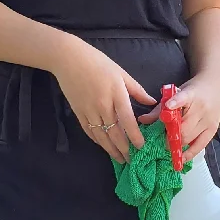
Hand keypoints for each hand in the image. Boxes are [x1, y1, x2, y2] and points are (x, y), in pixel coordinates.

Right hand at [52, 37, 153, 162]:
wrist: (68, 60)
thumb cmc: (97, 62)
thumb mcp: (121, 73)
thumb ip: (136, 89)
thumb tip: (151, 101)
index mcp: (116, 94)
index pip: (128, 121)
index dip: (135, 136)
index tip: (142, 147)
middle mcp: (103, 106)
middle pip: (115, 133)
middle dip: (124, 149)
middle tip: (132, 160)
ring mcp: (89, 111)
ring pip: (102, 136)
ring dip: (111, 150)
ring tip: (120, 159)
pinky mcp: (78, 113)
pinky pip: (90, 131)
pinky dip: (98, 141)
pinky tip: (104, 146)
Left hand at [141, 71, 219, 160]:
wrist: (215, 85)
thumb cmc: (193, 90)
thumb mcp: (177, 93)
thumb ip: (160, 108)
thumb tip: (142, 120)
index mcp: (191, 94)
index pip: (183, 98)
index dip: (175, 103)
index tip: (167, 106)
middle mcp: (202, 108)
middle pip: (183, 127)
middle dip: (169, 135)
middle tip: (159, 139)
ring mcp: (209, 120)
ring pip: (189, 138)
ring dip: (176, 144)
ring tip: (167, 146)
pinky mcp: (213, 130)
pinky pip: (200, 146)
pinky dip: (189, 153)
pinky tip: (180, 158)